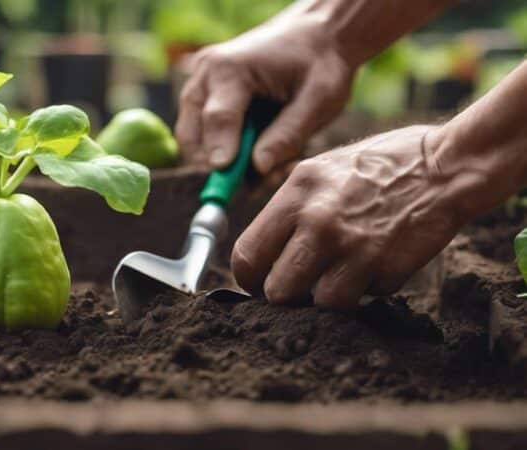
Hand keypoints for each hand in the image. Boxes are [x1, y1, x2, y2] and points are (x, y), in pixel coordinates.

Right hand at [175, 14, 355, 185]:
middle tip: (259, 181)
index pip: (219, 118)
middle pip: (193, 133)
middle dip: (221, 164)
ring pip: (193, 140)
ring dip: (225, 161)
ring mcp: (199, 86)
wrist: (314, 34)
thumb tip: (258, 167)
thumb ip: (288, 134)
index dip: (224, 153)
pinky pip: (203, 137)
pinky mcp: (203, 98)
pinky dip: (227, 153)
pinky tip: (261, 152)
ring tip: (268, 165)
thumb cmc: (319, 63)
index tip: (229, 183)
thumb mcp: (320, 98)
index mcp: (231, 68)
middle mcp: (205, 75)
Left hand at [230, 126, 463, 308]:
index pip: (247, 255)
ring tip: (340, 275)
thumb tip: (265, 250)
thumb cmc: (382, 165)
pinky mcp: (384, 269)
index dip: (249, 278)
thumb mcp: (322, 170)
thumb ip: (290, 209)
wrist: (447, 166)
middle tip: (298, 288)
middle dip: (285, 296)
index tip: (259, 282)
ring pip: (318, 304)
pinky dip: (364, 292)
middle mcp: (317, 221)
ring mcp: (352, 248)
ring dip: (326, 298)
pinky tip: (373, 266)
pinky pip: (359, 299)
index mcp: (296, 193)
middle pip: (277, 291)